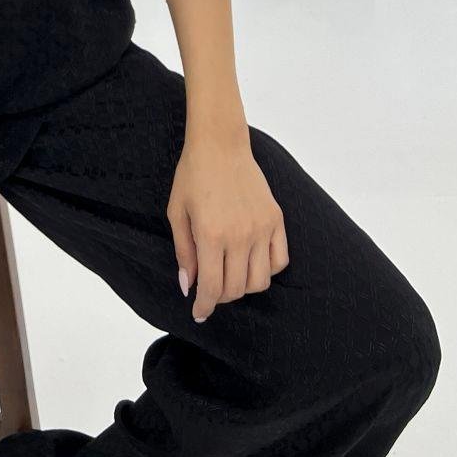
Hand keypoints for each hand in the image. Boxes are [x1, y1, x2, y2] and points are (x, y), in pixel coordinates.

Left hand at [167, 130, 288, 322]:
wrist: (220, 144)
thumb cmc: (192, 175)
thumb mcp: (176, 212)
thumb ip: (183, 252)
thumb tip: (188, 287)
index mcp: (211, 234)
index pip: (212, 288)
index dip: (204, 306)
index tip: (199, 313)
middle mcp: (240, 235)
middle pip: (236, 289)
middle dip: (220, 298)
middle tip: (210, 290)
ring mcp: (261, 228)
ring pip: (260, 281)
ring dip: (243, 287)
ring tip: (230, 276)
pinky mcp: (276, 220)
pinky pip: (279, 261)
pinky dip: (267, 271)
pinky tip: (251, 263)